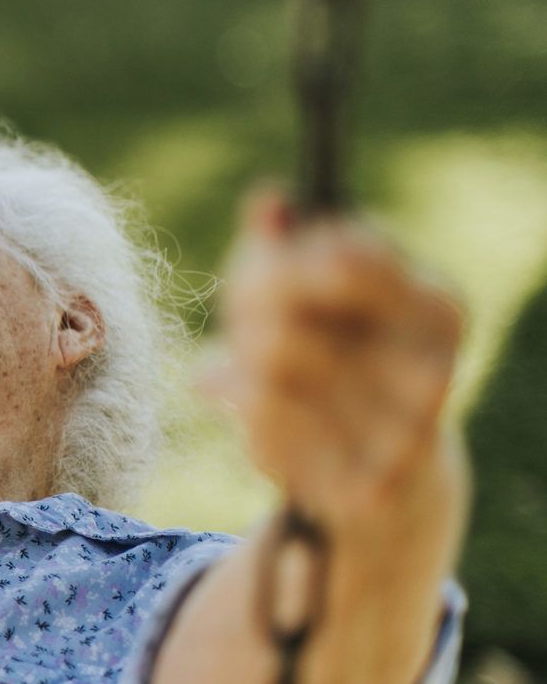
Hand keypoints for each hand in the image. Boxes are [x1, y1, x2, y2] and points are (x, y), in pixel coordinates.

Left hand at [204, 189, 464, 535]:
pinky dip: (245, 414)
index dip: (282, 258)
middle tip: (247, 326)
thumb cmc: (335, 356)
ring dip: (242, 366)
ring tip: (252, 371)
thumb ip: (283, 244)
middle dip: (249, 314)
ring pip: (268, 370)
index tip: (266, 259)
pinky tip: (260, 416)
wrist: (382, 473)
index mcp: (440, 307)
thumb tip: (268, 199)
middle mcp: (436, 369)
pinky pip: (263, 428)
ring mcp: (404, 434)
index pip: (346, 253)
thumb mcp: (310, 293)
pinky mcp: (363, 484)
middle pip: (287, 315)